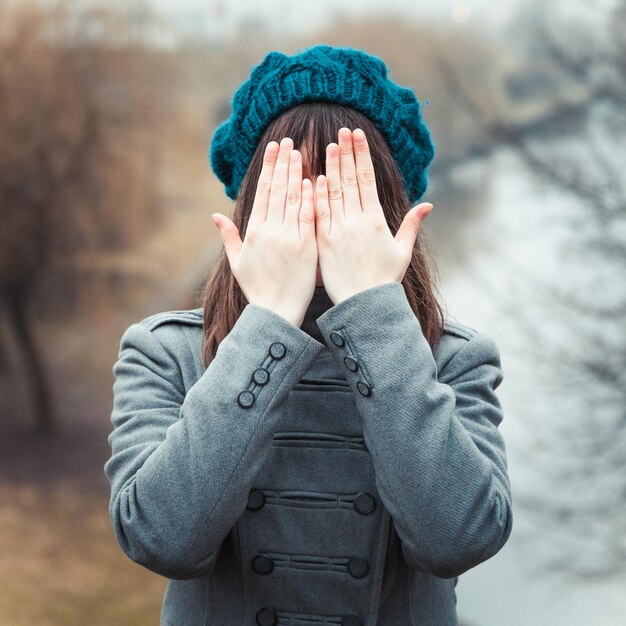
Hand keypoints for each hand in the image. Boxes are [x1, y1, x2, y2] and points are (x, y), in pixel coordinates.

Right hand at [212, 137, 317, 326]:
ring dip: (295, 173)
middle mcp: (270, 230)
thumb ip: (228, 236)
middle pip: (277, 189)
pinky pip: (308, 217)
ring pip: (292, 198)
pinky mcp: (306, 247)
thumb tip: (215, 216)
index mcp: (254, 232)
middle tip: (287, 140)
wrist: (276, 313)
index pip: (262, 192)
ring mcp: (289, 238)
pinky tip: (312, 179)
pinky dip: (310, 198)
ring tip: (299, 152)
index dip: (268, 168)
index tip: (273, 148)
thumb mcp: (237, 262)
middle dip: (282, 162)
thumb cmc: (257, 289)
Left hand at [314, 127, 432, 304]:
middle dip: (346, 153)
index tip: (357, 136)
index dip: (361, 155)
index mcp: (376, 220)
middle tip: (342, 131)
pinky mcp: (323, 242)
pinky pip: (319, 214)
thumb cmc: (383, 280)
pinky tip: (314, 177)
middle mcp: (357, 221)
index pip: (367, 179)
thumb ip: (411, 225)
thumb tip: (428, 205)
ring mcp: (339, 230)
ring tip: (328, 146)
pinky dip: (316, 195)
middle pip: (350, 179)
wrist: (364, 304)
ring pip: (333, 192)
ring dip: (330, 168)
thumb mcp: (402, 252)